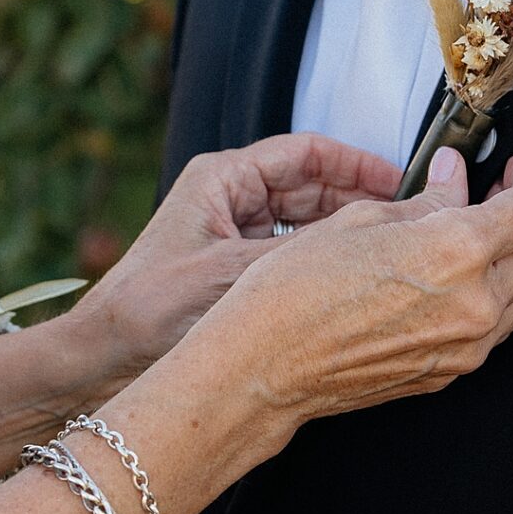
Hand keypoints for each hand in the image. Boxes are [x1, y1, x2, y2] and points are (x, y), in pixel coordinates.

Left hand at [78, 133, 404, 379]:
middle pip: (313, 188)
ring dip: (346, 237)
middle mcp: (230, 201)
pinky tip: (355, 284)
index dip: (358, 165)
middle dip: (361, 202)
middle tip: (410, 222)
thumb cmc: (147, 309)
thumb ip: (302, 254)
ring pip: (307, 226)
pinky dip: (323, 267)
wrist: (102, 360)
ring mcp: (234, 237)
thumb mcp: (234, 275)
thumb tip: (369, 237)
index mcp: (223, 179)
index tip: (403, 183)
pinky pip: (293, 260)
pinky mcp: (235, 274)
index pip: (307, 153)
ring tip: (393, 251)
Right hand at [180, 148, 512, 444]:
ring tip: (475, 239)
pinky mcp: (451, 372)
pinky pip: (497, 329)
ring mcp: (467, 346)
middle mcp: (475, 303)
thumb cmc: (295, 293)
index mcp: (457, 251)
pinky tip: (455, 280)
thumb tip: (454, 179)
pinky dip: (492, 298)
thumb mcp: (360, 219)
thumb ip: (424, 198)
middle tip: (492, 197)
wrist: (266, 364)